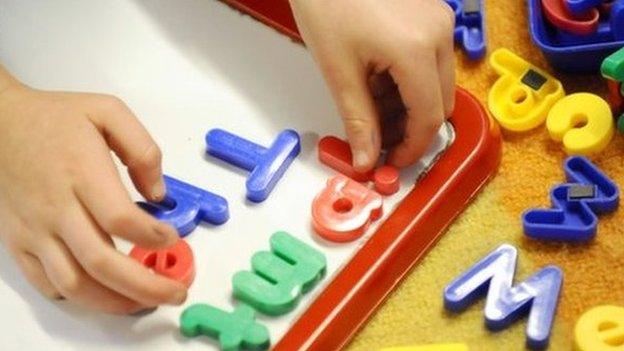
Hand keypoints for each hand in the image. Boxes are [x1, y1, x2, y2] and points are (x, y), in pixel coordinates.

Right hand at [0, 67, 185, 313]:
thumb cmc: (57, 118)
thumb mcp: (108, 111)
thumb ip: (142, 149)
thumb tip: (159, 195)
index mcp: (82, 173)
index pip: (120, 218)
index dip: (152, 236)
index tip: (172, 238)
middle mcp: (57, 208)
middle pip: (101, 262)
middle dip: (145, 285)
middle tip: (176, 293)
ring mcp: (35, 230)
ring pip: (74, 282)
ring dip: (114, 301)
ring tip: (145, 302)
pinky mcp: (20, 242)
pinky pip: (46, 282)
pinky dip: (78, 296)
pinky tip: (103, 293)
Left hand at [290, 0, 455, 170]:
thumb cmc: (326, 2)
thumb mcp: (338, 70)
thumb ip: (358, 120)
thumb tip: (366, 159)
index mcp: (416, 49)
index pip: (429, 117)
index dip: (411, 148)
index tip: (391, 161)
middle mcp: (438, 33)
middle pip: (439, 102)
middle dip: (409, 128)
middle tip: (376, 138)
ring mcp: (438, 21)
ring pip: (436, 84)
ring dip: (407, 105)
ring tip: (369, 104)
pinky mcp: (431, 15)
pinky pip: (429, 61)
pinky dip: (408, 81)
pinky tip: (377, 80)